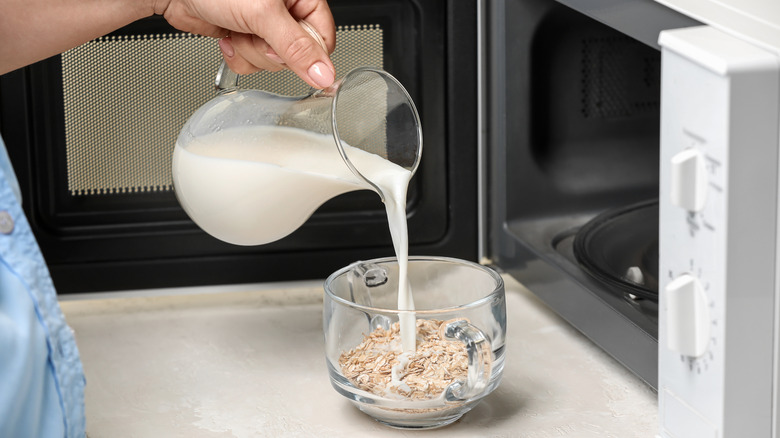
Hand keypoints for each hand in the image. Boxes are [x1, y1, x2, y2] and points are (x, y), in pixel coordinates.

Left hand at [155, 0, 335, 87]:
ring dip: (250, 52)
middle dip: (268, 51)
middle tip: (253, 31)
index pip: (322, 41)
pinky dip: (237, 56)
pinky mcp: (247, 37)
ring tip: (237, 29)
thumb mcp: (263, 15)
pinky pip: (253, 63)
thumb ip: (296, 48)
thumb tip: (324, 73)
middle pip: (295, 56)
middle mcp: (287, 12)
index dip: (303, 54)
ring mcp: (266, 26)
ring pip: (272, 62)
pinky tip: (229, 37)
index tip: (280, 46)